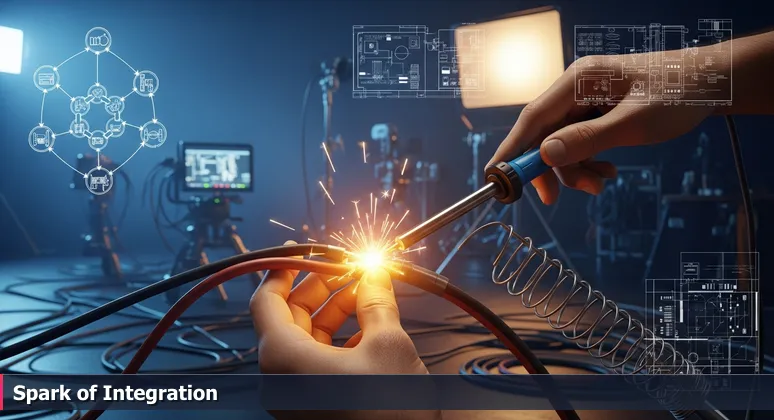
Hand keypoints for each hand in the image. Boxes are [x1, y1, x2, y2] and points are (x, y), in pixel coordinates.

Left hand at [250, 242, 438, 418]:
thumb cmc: (389, 415)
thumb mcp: (388, 344)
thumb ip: (376, 300)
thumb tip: (373, 272)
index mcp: (283, 358)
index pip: (265, 300)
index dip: (284, 268)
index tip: (302, 249)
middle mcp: (280, 376)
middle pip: (287, 315)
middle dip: (320, 286)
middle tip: (349, 267)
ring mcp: (296, 393)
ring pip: (305, 336)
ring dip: (334, 309)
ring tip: (366, 290)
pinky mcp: (314, 404)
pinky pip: (317, 359)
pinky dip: (339, 336)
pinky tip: (368, 322)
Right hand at [490, 54, 713, 203]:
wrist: (713, 84)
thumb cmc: (678, 95)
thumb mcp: (633, 123)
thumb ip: (587, 139)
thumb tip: (545, 154)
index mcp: (579, 80)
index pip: (533, 117)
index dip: (511, 149)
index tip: (496, 177)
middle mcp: (576, 88)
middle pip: (544, 133)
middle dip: (550, 167)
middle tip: (556, 198)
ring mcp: (585, 100)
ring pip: (561, 142)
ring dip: (575, 168)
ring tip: (602, 182)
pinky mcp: (596, 112)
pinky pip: (578, 141)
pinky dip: (588, 161)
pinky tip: (608, 170)